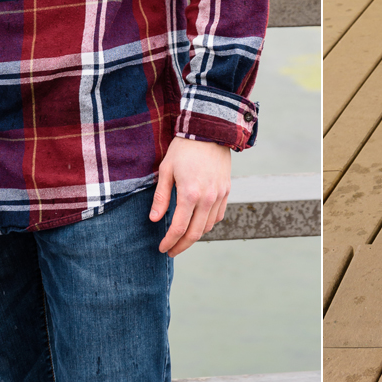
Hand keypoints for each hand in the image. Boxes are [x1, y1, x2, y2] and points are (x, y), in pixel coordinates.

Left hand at [151, 137, 230, 255]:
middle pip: (195, 233)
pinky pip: (218, 215)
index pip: (179, 228)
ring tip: (182, 237)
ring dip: (195, 236)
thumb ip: (161, 197)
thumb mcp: (166, 170)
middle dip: (182, 246)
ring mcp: (219, 195)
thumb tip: (155, 219)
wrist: (210, 130)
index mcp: (189, 194)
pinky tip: (198, 223)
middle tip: (171, 250)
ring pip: (208, 226)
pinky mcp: (226, 190)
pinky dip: (208, 224)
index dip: (169, 242)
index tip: (162, 248)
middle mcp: (207, 198)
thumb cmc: (184, 148)